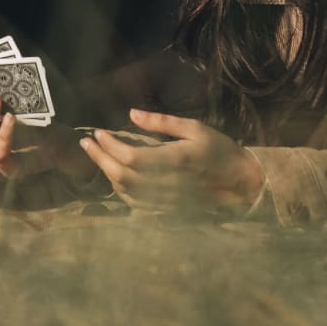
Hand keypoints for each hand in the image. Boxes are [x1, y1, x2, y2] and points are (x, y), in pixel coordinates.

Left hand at [79, 110, 265, 213]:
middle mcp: (167, 185)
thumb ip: (162, 123)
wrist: (240, 184)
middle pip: (122, 176)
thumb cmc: (218, 150)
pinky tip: (115, 175)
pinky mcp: (166, 211)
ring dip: (107, 173)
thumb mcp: (195, 128)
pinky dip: (120, 188)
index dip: (110, 147)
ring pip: (126, 192)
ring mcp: (165, 202)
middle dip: (100, 159)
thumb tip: (131, 114)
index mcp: (174, 161)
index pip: (132, 158)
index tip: (97, 133)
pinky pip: (135, 203)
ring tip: (98, 155)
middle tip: (87, 143)